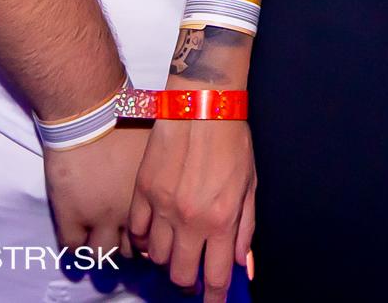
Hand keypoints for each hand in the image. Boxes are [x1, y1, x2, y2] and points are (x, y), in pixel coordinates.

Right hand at [45, 124, 149, 256]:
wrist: (88, 113)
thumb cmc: (124, 118)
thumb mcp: (155, 145)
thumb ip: (160, 169)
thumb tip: (168, 178)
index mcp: (151, 198)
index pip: (154, 235)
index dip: (146, 236)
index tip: (140, 233)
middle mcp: (129, 213)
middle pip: (130, 250)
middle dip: (124, 245)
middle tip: (117, 235)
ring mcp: (99, 217)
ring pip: (102, 254)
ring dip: (99, 248)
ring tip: (94, 238)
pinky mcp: (71, 216)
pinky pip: (73, 248)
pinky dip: (74, 246)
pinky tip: (75, 236)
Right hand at [130, 119, 255, 302]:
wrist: (201, 103)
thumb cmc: (231, 140)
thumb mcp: (250, 186)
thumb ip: (245, 229)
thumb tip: (243, 263)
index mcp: (220, 219)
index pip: (216, 276)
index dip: (215, 297)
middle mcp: (189, 219)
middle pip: (181, 275)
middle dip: (189, 283)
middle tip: (194, 276)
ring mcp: (162, 207)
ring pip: (157, 257)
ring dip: (168, 259)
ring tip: (178, 247)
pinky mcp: (142, 192)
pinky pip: (137, 232)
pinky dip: (146, 239)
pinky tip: (156, 231)